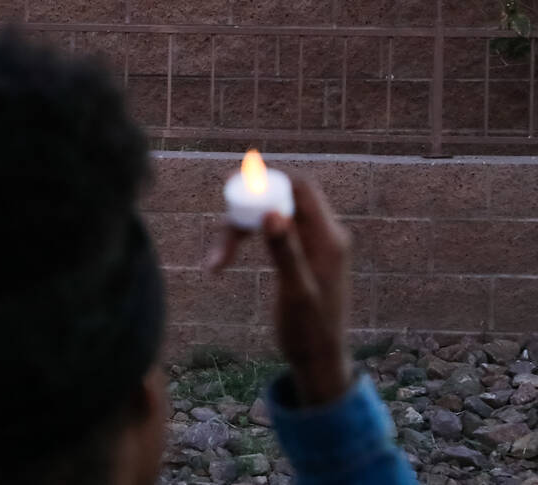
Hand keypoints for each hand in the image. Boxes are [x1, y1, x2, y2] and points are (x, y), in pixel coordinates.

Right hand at [206, 177, 352, 405]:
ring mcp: (312, 243)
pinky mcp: (300, 253)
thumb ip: (286, 252)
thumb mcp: (295, 293)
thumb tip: (271, 213)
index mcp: (329, 238)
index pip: (301, 188)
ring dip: (239, 231)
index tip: (235, 189)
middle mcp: (324, 234)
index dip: (268, 181)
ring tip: (215, 262)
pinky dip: (245, 241)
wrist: (318, 361)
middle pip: (279, 199)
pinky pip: (269, 233)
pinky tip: (222, 261)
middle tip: (220, 238)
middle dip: (245, 212)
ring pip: (269, 216)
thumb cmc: (309, 332)